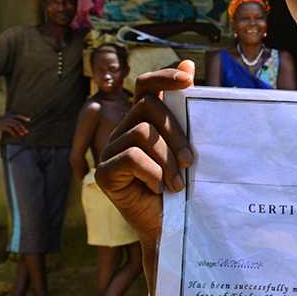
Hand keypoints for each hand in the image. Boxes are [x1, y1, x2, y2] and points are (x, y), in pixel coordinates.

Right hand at [0, 112, 30, 137]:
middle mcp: (9, 118)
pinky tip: (15, 135)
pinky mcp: (3, 126)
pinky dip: (13, 132)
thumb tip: (17, 124)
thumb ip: (11, 119)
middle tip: (27, 131)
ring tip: (23, 134)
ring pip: (15, 126)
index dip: (24, 117)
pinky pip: (10, 129)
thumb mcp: (6, 118)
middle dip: (23, 127)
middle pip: (18, 123)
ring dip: (19, 130)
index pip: (18, 116)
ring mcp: (6, 122)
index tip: (29, 120)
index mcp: (10, 115)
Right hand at [95, 60, 195, 295]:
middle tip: (192, 162)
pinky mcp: (104, 174)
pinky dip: (153, 172)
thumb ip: (187, 113)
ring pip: (142, 132)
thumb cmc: (182, 190)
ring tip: (178, 183)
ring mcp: (109, 152)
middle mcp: (122, 132)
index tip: (189, 77)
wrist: (170, 231)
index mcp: (142, 123)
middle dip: (176, 133)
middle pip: (148, 107)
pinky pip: (131, 157)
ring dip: (167, 158)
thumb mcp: (188, 150)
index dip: (164, 76)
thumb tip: (190, 64)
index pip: (145, 86)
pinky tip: (160, 189)